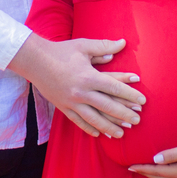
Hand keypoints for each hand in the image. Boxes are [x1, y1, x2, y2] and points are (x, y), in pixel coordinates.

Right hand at [8, 33, 144, 138]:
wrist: (34, 60)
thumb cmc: (61, 51)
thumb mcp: (83, 46)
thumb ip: (104, 46)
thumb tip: (123, 43)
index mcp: (88, 76)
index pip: (114, 87)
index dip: (130, 95)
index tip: (142, 101)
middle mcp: (81, 92)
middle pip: (107, 107)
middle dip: (124, 114)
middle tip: (137, 121)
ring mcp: (71, 102)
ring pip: (94, 119)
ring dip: (109, 127)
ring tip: (121, 134)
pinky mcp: (63, 107)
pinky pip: (78, 121)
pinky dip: (89, 128)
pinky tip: (98, 134)